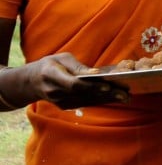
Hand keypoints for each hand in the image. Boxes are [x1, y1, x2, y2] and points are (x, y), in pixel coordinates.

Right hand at [7, 53, 128, 108]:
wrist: (31, 82)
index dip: (91, 85)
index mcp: (51, 75)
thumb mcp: (60, 58)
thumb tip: (96, 73)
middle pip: (84, 94)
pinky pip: (85, 103)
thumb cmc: (50, 65)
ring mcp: (60, 102)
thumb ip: (77, 66)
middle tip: (125, 93)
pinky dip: (101, 101)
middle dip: (106, 94)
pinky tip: (115, 98)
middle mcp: (55, 92)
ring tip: (126, 97)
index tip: (107, 84)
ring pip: (87, 101)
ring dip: (107, 99)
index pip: (73, 84)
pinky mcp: (65, 106)